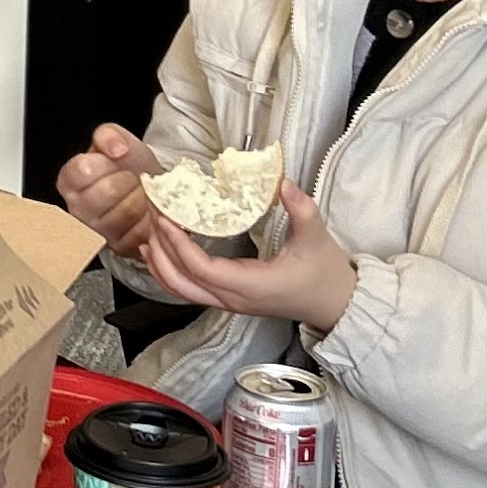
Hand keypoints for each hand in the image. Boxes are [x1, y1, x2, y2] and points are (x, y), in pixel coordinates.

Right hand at [57, 122, 167, 269]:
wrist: (150, 189)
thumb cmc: (129, 166)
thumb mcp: (117, 140)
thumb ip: (109, 135)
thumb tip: (116, 148)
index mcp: (70, 180)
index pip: (84, 169)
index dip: (107, 162)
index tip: (117, 158)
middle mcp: (78, 208)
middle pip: (108, 191)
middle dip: (129, 180)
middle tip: (133, 177)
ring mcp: (98, 231)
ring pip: (127, 212)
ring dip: (143, 199)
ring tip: (141, 193)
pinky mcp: (120, 246)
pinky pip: (141, 230)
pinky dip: (151, 218)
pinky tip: (147, 211)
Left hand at [139, 179, 355, 334]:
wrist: (337, 305)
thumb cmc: (326, 274)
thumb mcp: (318, 237)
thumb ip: (301, 209)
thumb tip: (284, 183)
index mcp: (252, 286)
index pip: (202, 269)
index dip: (178, 245)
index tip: (164, 217)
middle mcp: (234, 299)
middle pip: (181, 282)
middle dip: (160, 249)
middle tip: (150, 213)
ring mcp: (230, 303)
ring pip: (181, 290)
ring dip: (159, 262)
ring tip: (149, 230)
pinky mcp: (229, 300)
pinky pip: (189, 290)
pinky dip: (169, 272)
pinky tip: (159, 250)